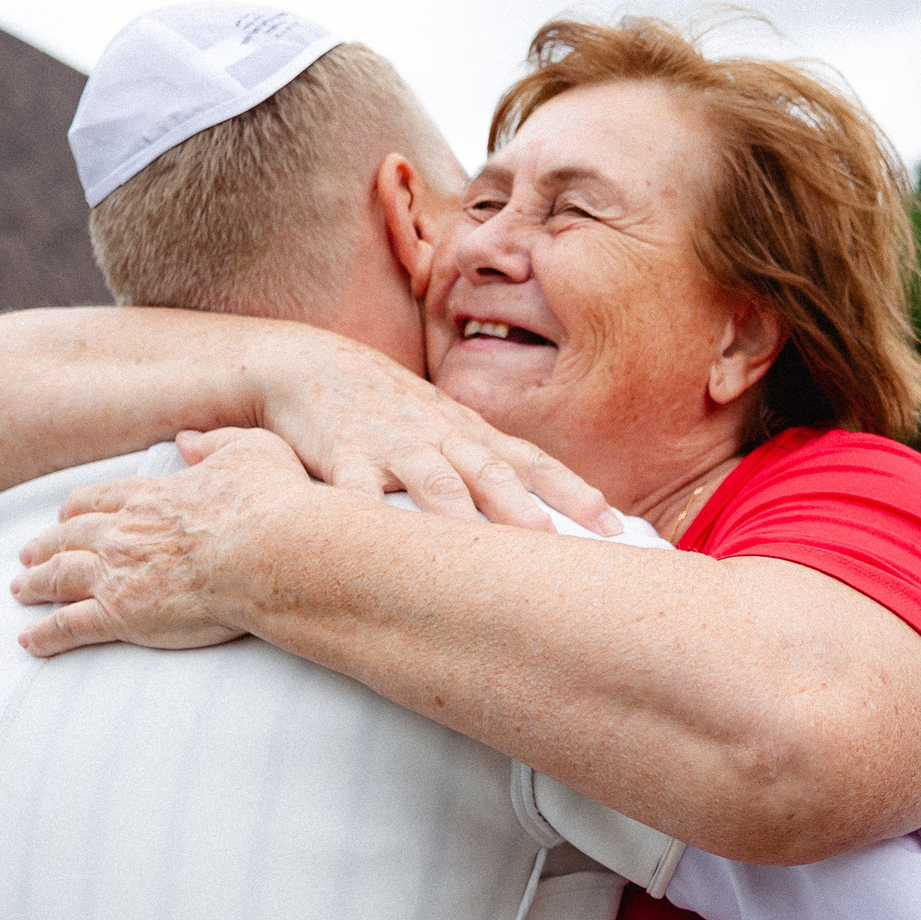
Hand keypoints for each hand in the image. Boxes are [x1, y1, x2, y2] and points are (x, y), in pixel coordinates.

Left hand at [13, 427, 308, 657]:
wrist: (273, 554)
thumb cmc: (273, 504)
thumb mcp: (253, 451)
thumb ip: (216, 442)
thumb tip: (186, 440)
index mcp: (151, 497)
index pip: (99, 501)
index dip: (77, 510)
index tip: (64, 516)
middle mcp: (124, 532)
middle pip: (70, 537)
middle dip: (44, 545)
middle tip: (27, 554)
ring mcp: (118, 574)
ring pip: (60, 577)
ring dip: (35, 584)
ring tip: (19, 592)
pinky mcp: (122, 614)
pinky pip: (70, 626)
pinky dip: (45, 634)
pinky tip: (28, 642)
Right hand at [256, 334, 607, 529]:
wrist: (304, 363)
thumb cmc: (385, 409)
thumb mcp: (443, 430)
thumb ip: (487, 469)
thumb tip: (547, 521)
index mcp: (469, 433)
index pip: (533, 462)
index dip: (575, 493)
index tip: (616, 528)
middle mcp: (439, 435)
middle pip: (494, 474)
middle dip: (531, 512)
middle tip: (566, 550)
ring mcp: (391, 443)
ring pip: (434, 483)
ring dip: (463, 517)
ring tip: (487, 557)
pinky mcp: (340, 454)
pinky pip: (355, 490)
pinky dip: (368, 518)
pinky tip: (381, 548)